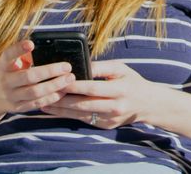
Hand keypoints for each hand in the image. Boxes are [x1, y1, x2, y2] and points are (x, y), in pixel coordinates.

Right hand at [0, 40, 75, 115]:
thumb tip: (46, 46)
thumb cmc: (5, 74)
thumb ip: (22, 56)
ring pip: (34, 92)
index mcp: (3, 66)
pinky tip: (62, 92)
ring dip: (54, 86)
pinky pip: (36, 104)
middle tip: (67, 67)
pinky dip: (50, 98)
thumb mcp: (7, 63)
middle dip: (50, 71)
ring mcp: (11, 96)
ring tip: (69, 79)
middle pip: (28, 76)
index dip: (19, 49)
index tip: (31, 44)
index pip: (8, 55)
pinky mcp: (17, 107)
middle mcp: (5, 81)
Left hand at [41, 60, 157, 128]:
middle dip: (62, 99)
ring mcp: (109, 119)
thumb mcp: (120, 69)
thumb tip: (79, 65)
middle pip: (83, 104)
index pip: (92, 88)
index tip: (58, 81)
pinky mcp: (105, 126)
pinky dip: (67, 115)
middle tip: (44, 93)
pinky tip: (55, 110)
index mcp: (120, 90)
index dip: (74, 86)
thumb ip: (100, 67)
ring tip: (43, 103)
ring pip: (80, 115)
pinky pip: (83, 120)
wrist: (147, 104)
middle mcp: (115, 107)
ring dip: (60, 110)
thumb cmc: (132, 81)